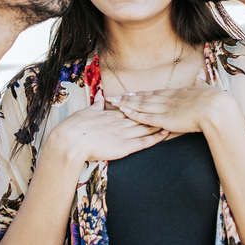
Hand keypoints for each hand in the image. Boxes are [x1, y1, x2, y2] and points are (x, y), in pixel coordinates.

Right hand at [51, 91, 168, 162]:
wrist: (71, 140)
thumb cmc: (75, 127)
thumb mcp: (87, 112)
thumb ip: (96, 105)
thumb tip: (101, 97)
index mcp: (112, 114)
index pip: (132, 108)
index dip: (144, 105)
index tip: (155, 101)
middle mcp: (121, 122)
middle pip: (143, 115)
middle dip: (157, 112)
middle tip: (171, 107)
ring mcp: (124, 133)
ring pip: (146, 127)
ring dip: (160, 123)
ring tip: (173, 118)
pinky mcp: (125, 146)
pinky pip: (144, 142)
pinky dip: (156, 137)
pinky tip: (165, 134)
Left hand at [106, 72, 236, 132]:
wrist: (216, 108)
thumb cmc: (214, 99)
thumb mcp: (205, 88)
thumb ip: (200, 81)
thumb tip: (200, 73)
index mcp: (176, 93)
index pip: (154, 93)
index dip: (141, 94)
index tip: (130, 93)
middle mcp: (167, 99)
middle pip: (143, 98)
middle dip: (128, 98)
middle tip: (114, 97)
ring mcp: (165, 108)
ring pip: (141, 106)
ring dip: (127, 104)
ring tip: (114, 103)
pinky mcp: (165, 119)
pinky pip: (145, 117)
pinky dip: (134, 114)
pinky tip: (124, 111)